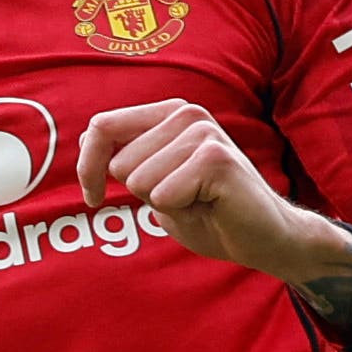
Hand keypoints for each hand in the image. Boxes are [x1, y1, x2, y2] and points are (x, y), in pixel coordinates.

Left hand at [71, 100, 351, 289]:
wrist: (264, 238)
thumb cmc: (208, 213)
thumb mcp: (154, 183)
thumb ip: (126, 157)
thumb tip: (88, 135)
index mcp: (170, 114)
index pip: (101, 127)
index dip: (87, 168)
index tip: (93, 197)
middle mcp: (187, 113)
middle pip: (119, 162)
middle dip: (141, 194)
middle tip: (184, 199)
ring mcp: (203, 132)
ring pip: (138, 180)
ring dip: (165, 203)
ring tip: (199, 201)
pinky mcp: (216, 159)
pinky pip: (163, 196)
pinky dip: (181, 212)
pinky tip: (210, 207)